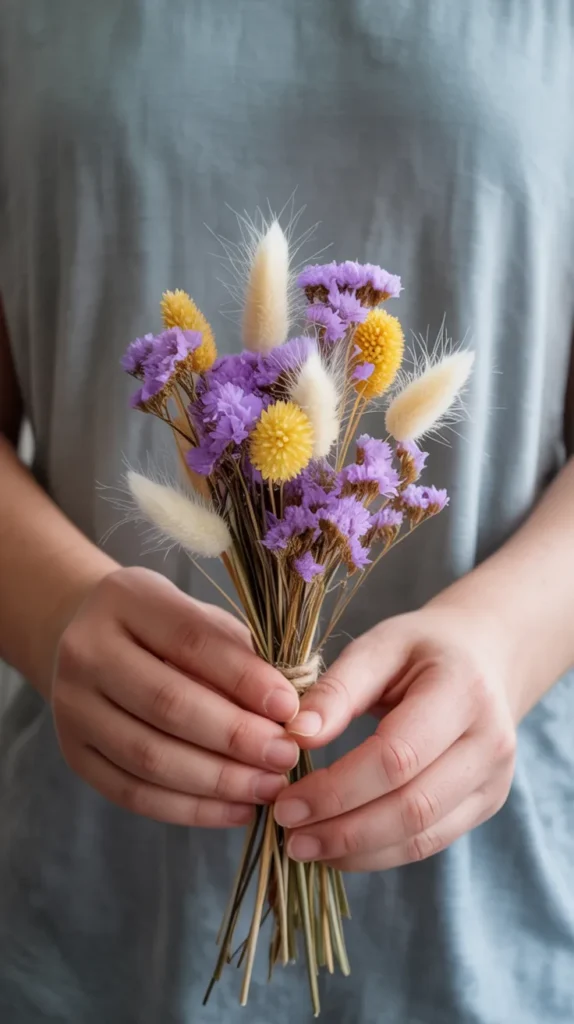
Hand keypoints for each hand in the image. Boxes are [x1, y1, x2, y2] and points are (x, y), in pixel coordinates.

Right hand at [53, 567, 299, 826]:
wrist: (93, 641)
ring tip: (269, 787)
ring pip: (149, 757)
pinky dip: (191, 809)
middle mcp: (87, 650)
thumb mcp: (203, 619)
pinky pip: (134, 794)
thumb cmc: (169, 629)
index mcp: (126, 600)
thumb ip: (240, 656)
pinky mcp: (74, 753)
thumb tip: (290, 714)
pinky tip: (237, 809)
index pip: (191, 641)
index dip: (244, 678)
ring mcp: (72, 705)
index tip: (291, 708)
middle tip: (285, 755)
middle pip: (167, 704)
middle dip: (236, 737)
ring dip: (218, 781)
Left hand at [274, 604, 516, 870]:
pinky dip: (378, 854)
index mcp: (462, 691)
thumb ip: (337, 689)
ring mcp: (494, 779)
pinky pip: (429, 843)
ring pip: (422, 836)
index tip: (286, 801)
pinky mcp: (486, 804)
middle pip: (412, 806)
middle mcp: (490, 741)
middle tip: (288, 834)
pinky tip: (337, 849)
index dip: (337, 787)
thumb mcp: (378, 646)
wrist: (484, 656)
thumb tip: (295, 735)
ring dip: (357, 850)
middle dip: (343, 829)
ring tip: (304, 847)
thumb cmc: (420, 649)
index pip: (396, 757)